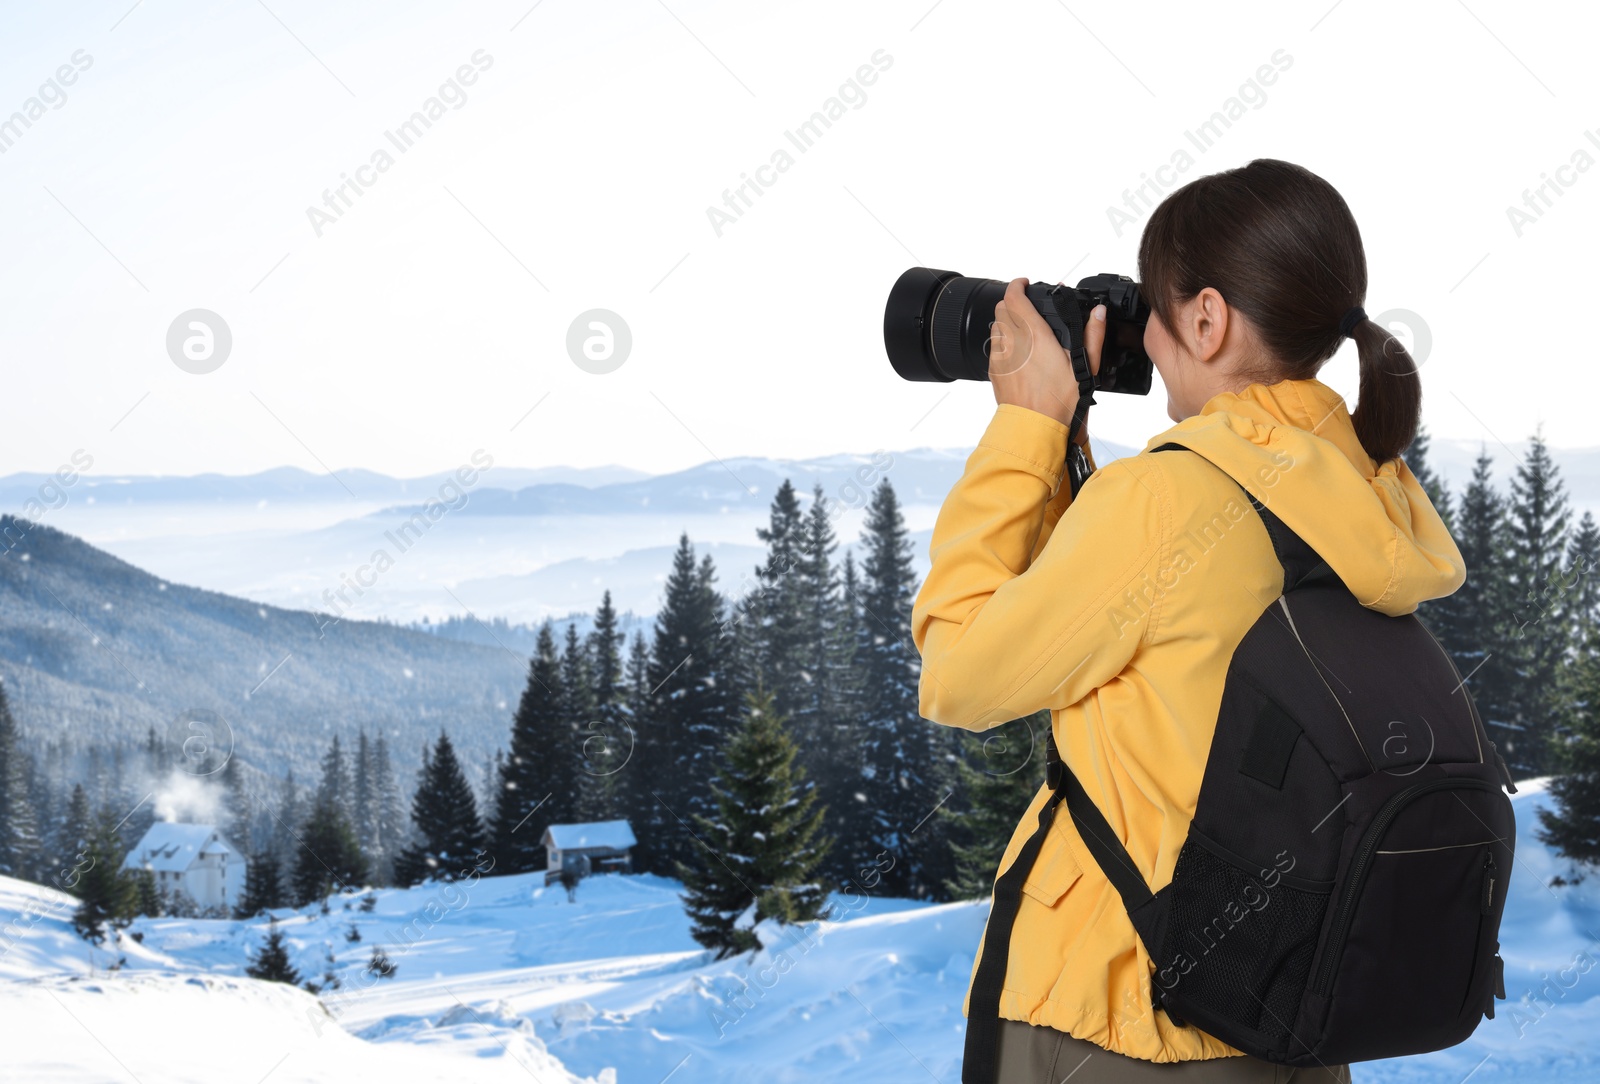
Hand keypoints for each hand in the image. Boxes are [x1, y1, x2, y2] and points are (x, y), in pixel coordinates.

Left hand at [990, 278, 1103, 439]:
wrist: (1034, 426)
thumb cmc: (1059, 400)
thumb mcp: (1084, 366)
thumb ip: (1092, 335)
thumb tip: (1099, 313)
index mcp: (1034, 335)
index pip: (1014, 298)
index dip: (1017, 285)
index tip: (1024, 284)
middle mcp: (1012, 342)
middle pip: (1001, 308)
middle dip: (1012, 302)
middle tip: (1027, 306)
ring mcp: (1000, 356)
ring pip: (995, 326)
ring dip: (1006, 321)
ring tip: (1023, 329)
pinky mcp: (994, 371)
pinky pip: (994, 347)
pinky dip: (1003, 342)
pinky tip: (1018, 352)